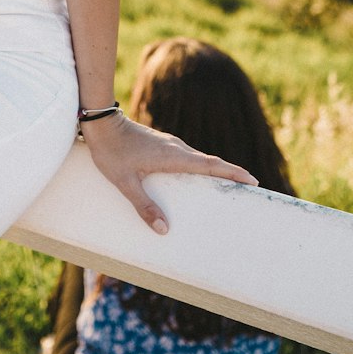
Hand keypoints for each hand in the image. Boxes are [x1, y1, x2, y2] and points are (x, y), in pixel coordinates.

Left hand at [80, 113, 257, 235]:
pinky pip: (188, 157)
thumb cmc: (111, 152)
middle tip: (249, 189)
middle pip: (210, 162)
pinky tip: (197, 179)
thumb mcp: (125, 183)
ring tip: (228, 187)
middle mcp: (176, 148)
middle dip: (231, 174)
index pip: (211, 164)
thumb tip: (164, 230)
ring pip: (199, 159)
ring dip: (216, 170)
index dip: (233, 172)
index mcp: (173, 156)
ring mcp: (170, 144)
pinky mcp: (162, 144)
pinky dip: (200, 167)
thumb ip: (144, 206)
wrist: (100, 123)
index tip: (252, 180)